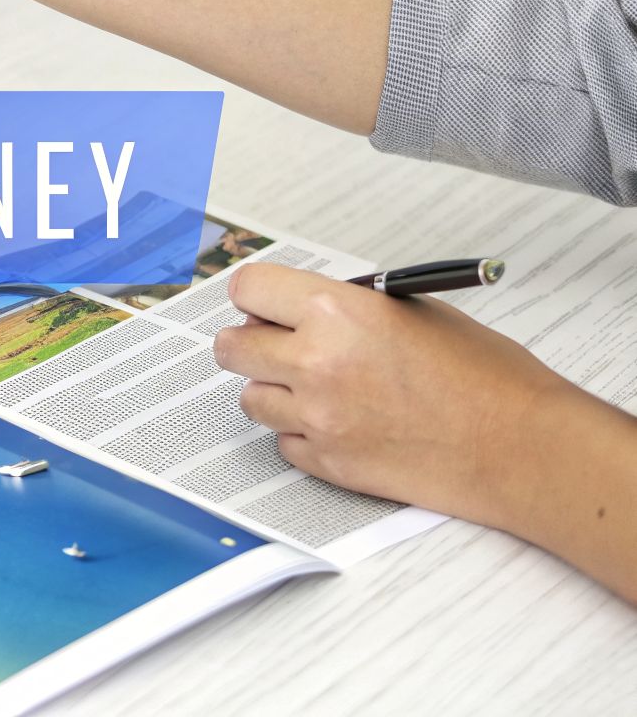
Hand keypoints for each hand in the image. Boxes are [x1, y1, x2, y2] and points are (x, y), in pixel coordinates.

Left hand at [214, 262, 582, 525]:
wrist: (520, 447)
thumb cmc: (485, 377)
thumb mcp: (414, 311)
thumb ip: (348, 307)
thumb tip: (303, 309)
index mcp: (338, 312)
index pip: (248, 289)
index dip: (256, 296)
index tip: (263, 304)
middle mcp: (316, 362)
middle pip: (231, 347)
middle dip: (251, 342)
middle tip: (278, 345)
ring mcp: (316, 417)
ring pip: (250, 398)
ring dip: (274, 390)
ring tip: (318, 388)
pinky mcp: (326, 461)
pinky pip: (283, 441)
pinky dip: (301, 433)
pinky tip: (340, 423)